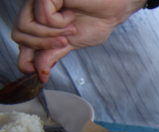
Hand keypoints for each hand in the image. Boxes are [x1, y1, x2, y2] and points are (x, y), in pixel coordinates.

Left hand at [13, 0, 145, 81]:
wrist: (114, 9)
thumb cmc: (96, 20)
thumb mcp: (71, 43)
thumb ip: (52, 54)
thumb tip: (40, 73)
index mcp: (39, 19)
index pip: (21, 37)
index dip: (25, 56)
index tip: (37, 72)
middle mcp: (35, 8)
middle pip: (19, 33)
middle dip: (40, 45)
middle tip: (62, 43)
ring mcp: (39, 0)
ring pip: (27, 26)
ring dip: (52, 34)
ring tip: (71, 28)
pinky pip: (43, 17)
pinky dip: (60, 22)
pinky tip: (71, 14)